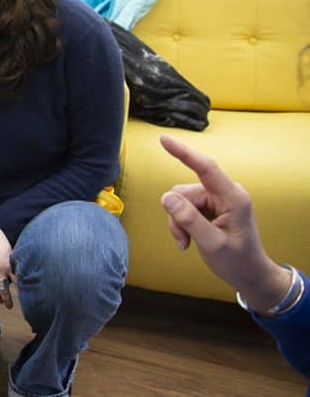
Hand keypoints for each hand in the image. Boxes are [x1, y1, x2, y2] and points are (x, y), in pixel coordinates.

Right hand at [159, 135, 291, 310]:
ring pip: (181, 200)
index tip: (164, 139)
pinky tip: (189, 240)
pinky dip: (182, 224)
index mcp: (233, 197)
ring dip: (178, 222)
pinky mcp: (211, 207)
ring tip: (186, 242)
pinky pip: (185, 207)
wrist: (250, 275)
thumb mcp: (211, 244)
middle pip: (185, 191)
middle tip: (182, 239)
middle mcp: (225, 194)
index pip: (205, 168)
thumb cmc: (237, 261)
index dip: (183, 152)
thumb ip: (189, 219)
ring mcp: (218, 200)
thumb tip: (166, 197)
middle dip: (177, 215)